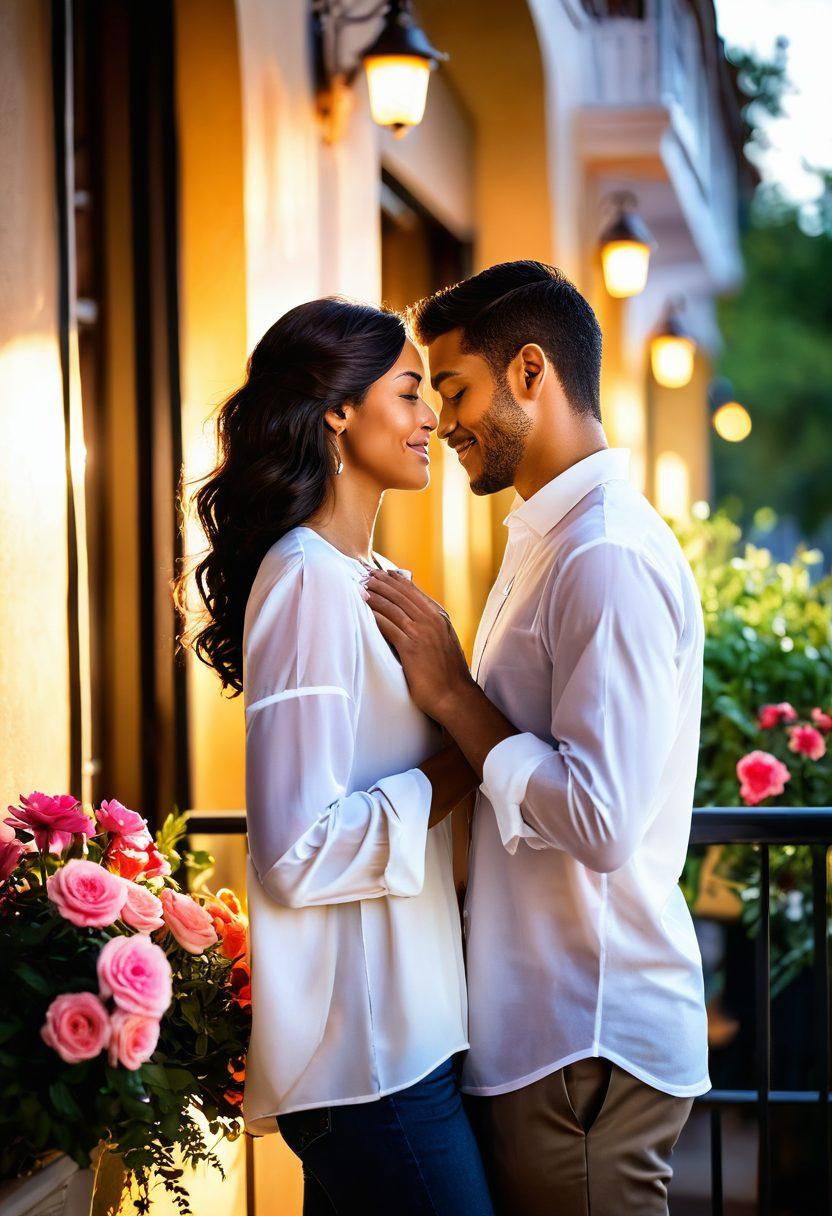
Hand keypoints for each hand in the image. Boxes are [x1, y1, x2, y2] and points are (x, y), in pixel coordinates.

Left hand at [363, 570, 474, 718]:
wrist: (454, 696)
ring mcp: (422, 633)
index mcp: (440, 618)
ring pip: (394, 608)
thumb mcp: (443, 643)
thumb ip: (431, 628)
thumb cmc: (447, 674)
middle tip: (366, 575)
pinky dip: (376, 616)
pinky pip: (389, 627)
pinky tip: (365, 611)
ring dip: (376, 596)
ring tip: (361, 589)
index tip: (383, 573)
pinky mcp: (411, 648)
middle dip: (383, 583)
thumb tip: (416, 619)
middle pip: (402, 595)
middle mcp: (432, 621)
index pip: (414, 592)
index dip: (397, 580)